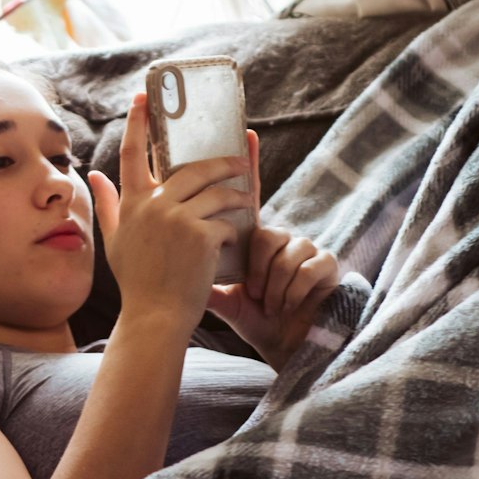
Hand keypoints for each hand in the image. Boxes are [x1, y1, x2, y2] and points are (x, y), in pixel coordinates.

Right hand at [86, 92, 255, 339]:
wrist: (155, 316)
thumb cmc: (137, 281)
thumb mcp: (115, 241)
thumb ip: (107, 204)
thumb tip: (94, 174)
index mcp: (132, 203)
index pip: (133, 153)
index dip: (138, 122)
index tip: (144, 98)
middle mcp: (153, 205)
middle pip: (192, 167)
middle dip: (221, 161)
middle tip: (238, 162)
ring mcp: (177, 218)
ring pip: (216, 190)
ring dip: (237, 192)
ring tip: (247, 198)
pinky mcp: (201, 235)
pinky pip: (225, 218)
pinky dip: (234, 226)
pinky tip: (236, 237)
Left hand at [205, 129, 339, 370]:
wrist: (286, 346)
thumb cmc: (254, 316)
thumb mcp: (218, 292)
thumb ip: (192, 266)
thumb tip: (153, 246)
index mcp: (252, 236)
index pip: (246, 195)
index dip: (246, 164)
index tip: (245, 132)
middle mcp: (280, 233)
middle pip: (264, 230)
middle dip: (257, 267)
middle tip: (252, 290)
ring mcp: (304, 246)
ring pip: (280, 251)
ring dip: (271, 285)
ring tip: (267, 303)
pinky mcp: (325, 263)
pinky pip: (301, 268)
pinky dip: (289, 292)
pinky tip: (284, 306)